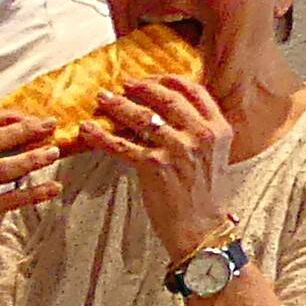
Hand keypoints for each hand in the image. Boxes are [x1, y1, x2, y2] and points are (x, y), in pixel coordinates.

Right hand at [0, 110, 61, 264]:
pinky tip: (53, 188)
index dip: (8, 117)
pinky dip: (35, 193)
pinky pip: (10, 199)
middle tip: (50, 125)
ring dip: (32, 158)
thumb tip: (15, 135)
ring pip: (2, 167)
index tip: (30, 116)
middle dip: (26, 130)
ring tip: (53, 152)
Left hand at [80, 73, 234, 262]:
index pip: (193, 91)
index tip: (150, 78)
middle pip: (166, 99)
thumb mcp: (212, 154)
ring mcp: (178, 150)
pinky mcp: (155, 167)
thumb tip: (163, 111)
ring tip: (102, 99)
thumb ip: (196, 130)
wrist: (200, 228)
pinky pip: (122, 146)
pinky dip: (101, 137)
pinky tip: (87, 131)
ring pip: (143, 119)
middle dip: (141, 88)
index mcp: (217, 128)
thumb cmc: (203, 193)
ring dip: (118, 106)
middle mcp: (200, 134)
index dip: (168, 80)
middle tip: (122, 84)